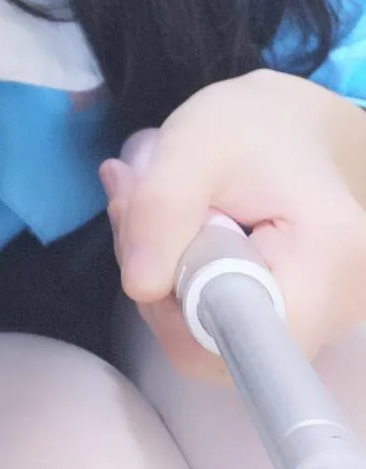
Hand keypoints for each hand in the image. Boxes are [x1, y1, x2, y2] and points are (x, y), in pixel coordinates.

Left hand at [99, 70, 365, 382]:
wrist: (294, 126)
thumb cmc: (252, 126)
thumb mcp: (195, 145)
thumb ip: (162, 208)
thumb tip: (137, 286)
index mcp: (326, 264)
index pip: (242, 341)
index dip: (176, 310)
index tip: (147, 238)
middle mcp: (338, 308)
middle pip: (221, 343)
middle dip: (157, 282)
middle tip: (132, 204)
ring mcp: (319, 319)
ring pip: (215, 334)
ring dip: (164, 277)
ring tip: (152, 208)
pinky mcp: (293, 316)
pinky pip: (223, 321)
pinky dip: (183, 280)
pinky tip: (176, 230)